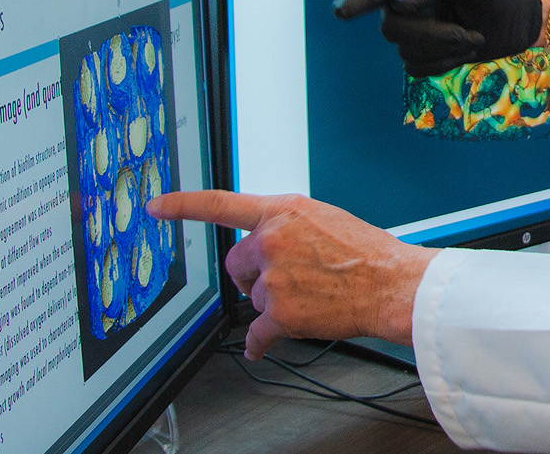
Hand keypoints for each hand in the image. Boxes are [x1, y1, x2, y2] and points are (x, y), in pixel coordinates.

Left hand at [148, 191, 438, 360]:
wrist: (391, 284)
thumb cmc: (368, 253)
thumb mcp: (326, 219)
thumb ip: (289, 226)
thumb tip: (269, 244)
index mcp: (284, 211)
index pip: (221, 204)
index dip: (183, 205)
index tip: (158, 207)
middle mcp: (273, 239)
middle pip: (236, 263)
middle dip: (252, 275)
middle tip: (284, 280)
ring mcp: (274, 276)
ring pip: (254, 296)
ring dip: (274, 302)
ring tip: (311, 297)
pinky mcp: (280, 312)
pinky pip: (258, 332)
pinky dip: (261, 342)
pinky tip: (263, 345)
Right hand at [332, 0, 543, 75]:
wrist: (522, 13)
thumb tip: (400, 4)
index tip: (340, 12)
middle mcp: (409, 3)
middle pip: (392, 29)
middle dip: (430, 36)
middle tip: (465, 34)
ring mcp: (418, 30)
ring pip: (406, 52)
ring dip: (444, 50)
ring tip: (473, 37)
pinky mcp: (429, 54)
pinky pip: (417, 69)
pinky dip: (444, 65)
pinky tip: (465, 51)